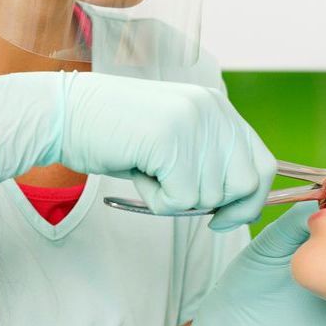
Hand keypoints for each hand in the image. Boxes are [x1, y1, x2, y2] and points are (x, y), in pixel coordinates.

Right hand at [0, 71, 275, 229]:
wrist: (62, 114)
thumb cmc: (113, 134)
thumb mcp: (173, 139)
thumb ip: (208, 158)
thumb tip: (243, 201)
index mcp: (217, 107)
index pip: (263, 164)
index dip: (250, 200)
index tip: (224, 218)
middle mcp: (212, 109)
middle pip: (246, 185)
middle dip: (215, 206)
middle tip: (173, 196)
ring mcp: (193, 122)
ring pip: (211, 197)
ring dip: (176, 201)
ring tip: (147, 172)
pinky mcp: (170, 140)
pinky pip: (182, 200)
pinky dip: (157, 201)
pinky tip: (138, 174)